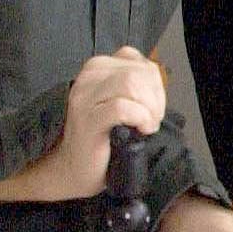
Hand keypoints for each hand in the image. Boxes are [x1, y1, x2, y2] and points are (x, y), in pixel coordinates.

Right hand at [47, 47, 165, 199]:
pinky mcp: (87, 119)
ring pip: (131, 85)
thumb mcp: (120, 100)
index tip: (155, 105)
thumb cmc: (101, 137)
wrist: (74, 168)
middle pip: (138, 73)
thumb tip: (158, 84)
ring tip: (147, 125)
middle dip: (155, 97)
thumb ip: (137, 85)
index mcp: (97, 69)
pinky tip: (141, 129)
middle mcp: (88, 78)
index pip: (140, 62)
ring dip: (149, 108)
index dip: (155, 84)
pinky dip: (140, 117)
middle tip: (153, 119)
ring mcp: (84, 98)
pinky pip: (122, 107)